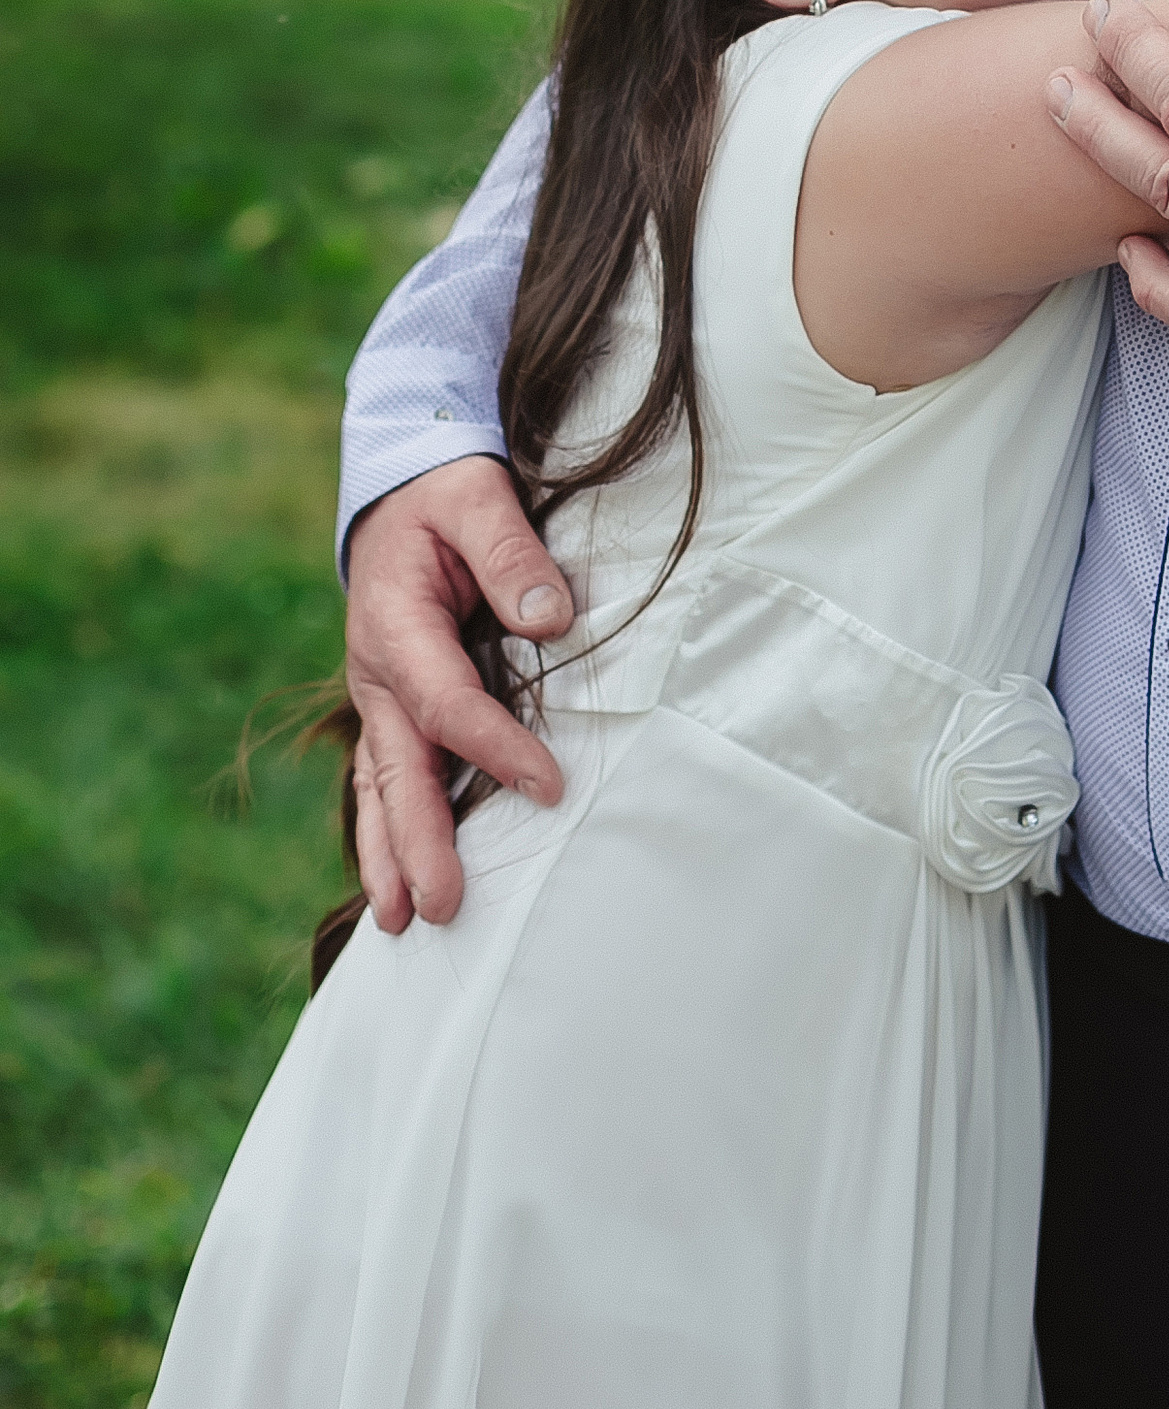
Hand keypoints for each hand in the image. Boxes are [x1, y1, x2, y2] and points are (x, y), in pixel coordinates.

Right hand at [343, 457, 568, 931]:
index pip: (447, 702)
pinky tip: (398, 878)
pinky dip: (387, 827)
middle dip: (416, 841)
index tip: (548, 787)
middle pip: (397, 766)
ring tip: (400, 921)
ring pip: (379, 783)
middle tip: (441, 906)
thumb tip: (552, 618)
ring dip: (387, 852)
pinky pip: (385, 772)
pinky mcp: (391, 704)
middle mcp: (376, 670)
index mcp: (395, 623)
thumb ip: (511, 552)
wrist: (398, 486)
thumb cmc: (444, 492)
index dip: (494, 749)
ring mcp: (378, 693)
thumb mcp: (477, 497)